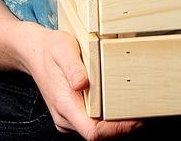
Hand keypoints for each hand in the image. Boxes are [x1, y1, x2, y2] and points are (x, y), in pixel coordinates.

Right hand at [20, 24, 142, 138]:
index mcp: (65, 105)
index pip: (93, 132)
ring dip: (116, 124)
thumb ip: (73, 68)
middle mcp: (65, 117)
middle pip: (97, 133)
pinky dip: (108, 118)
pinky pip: (91, 122)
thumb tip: (82, 83)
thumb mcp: (63, 50)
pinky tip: (121, 105)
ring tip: (138, 109)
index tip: (136, 121)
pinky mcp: (71, 112)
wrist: (34, 51)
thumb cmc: (51, 49)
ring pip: (95, 129)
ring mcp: (68, 117)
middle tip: (146, 112)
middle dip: (122, 127)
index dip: (116, 130)